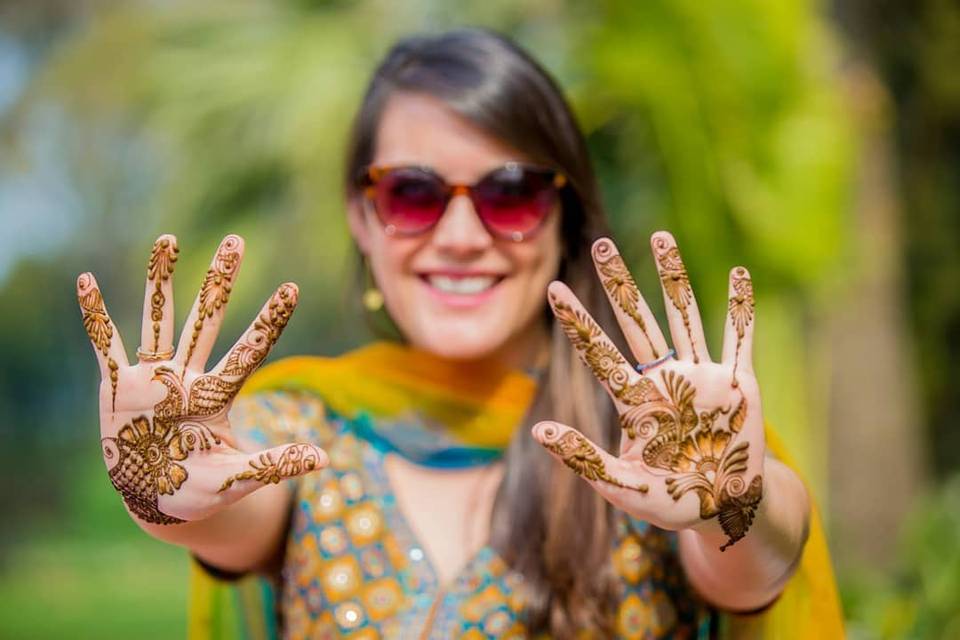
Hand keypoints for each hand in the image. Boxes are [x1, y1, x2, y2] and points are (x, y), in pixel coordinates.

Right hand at [77, 234, 327, 524]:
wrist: (156, 502)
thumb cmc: (201, 491)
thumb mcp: (238, 478)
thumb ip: (274, 464)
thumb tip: (324, 458)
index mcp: (217, 396)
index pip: (250, 351)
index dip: (269, 321)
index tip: (293, 288)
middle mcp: (187, 377)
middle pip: (208, 319)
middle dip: (220, 281)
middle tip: (236, 240)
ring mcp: (153, 379)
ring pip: (160, 319)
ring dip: (161, 280)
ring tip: (168, 239)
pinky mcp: (119, 387)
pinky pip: (106, 346)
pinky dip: (96, 317)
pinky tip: (87, 282)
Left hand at [533, 232, 763, 550]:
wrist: (724, 510)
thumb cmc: (670, 501)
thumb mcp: (621, 486)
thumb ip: (584, 459)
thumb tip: (538, 431)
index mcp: (636, 402)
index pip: (599, 353)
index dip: (577, 322)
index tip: (553, 288)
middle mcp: (665, 379)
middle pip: (637, 321)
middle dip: (620, 284)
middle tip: (601, 245)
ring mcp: (702, 377)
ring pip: (684, 315)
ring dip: (673, 277)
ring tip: (660, 236)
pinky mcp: (738, 384)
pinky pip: (740, 339)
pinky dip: (740, 308)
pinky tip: (738, 274)